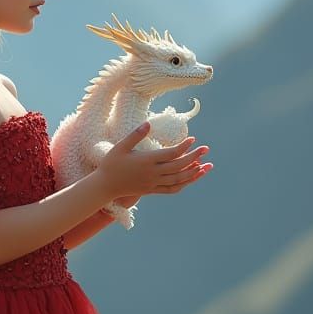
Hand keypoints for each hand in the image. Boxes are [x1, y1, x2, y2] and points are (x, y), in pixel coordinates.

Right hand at [97, 122, 211, 201]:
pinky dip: (184, 184)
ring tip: (207, 166)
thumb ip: (135, 135)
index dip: (184, 146)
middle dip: (195, 157)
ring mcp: (153, 183)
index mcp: (146, 161)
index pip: (171, 153)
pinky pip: (172, 189)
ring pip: (179, 179)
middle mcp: (152, 173)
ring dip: (194, 172)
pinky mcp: (152, 190)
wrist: (105, 186)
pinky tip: (192, 178)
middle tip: (206, 149)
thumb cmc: (111, 164)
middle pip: (179, 166)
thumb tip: (149, 123)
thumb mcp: (121, 146)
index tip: (193, 139)